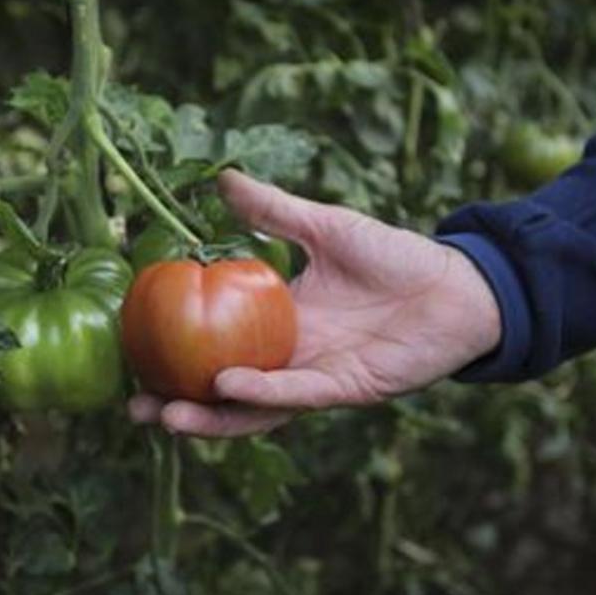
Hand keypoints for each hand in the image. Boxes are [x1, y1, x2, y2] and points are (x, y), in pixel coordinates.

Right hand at [128, 169, 501, 436]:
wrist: (460, 284)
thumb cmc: (396, 257)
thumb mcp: (323, 226)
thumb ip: (273, 209)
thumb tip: (221, 177)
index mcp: (280, 324)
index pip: (218, 348)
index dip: (179, 356)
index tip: (134, 351)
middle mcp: (291, 359)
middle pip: (225, 394)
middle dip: (180, 405)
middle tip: (134, 407)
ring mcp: (317, 378)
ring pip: (255, 409)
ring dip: (211, 417)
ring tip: (165, 415)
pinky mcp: (349, 388)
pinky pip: (298, 394)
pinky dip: (263, 392)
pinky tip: (227, 385)